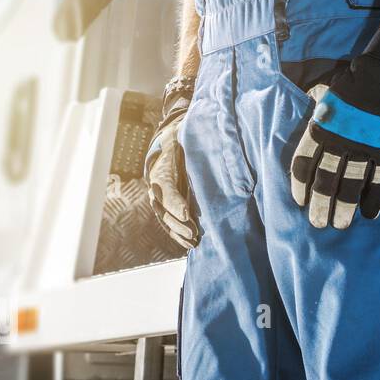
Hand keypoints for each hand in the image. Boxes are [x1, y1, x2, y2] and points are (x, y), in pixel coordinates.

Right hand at [145, 77, 200, 249]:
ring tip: (193, 241)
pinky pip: (168, 219)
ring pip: (164, 217)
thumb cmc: (186, 136)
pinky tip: (189, 243)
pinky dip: (177, 232)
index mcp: (162, 167)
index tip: (187, 214)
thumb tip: (224, 144)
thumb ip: (202, 144)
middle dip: (178, 222)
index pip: (166, 189)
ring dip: (178, 231)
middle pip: (163, 208)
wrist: (170, 137)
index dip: (175, 202)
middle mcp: (155, 183)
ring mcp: (158, 194)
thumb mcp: (190, 136)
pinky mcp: (164, 201)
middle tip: (194, 233)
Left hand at [290, 30, 379, 228]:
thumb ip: (312, 112)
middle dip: (321, 205)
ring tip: (340, 224)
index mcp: (322, 126)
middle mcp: (341, 140)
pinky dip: (375, 198)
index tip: (300, 201)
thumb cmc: (354, 83)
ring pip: (352, 185)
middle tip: (318, 223)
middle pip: (326, 180)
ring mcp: (366, 147)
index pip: (304, 162)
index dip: (300, 185)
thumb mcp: (323, 93)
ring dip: (345, 207)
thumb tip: (294, 110)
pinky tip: (370, 213)